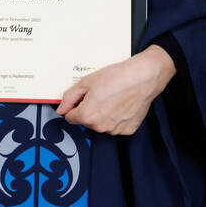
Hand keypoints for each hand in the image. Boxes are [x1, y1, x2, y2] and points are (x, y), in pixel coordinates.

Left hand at [55, 45, 175, 134]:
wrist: (143, 77)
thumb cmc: (118, 77)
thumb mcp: (87, 81)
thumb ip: (70, 97)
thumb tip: (61, 108)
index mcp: (87, 115)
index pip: (70, 117)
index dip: (75, 105)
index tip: (82, 98)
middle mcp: (101, 126)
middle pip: (86, 120)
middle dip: (89, 109)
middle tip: (100, 93)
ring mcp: (115, 129)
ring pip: (102, 123)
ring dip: (103, 114)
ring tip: (112, 97)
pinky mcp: (128, 129)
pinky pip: (116, 125)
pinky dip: (117, 117)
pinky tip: (121, 104)